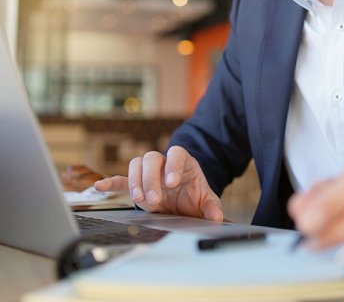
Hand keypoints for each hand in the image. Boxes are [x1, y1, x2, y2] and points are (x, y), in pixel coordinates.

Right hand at [94, 145, 222, 221]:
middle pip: (152, 158)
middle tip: (154, 200)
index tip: (172, 182)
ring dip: (135, 181)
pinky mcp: (136, 183)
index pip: (176, 153)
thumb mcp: (205, 199)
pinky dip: (111, 182)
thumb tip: (216, 216)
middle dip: (151, 179)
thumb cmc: (193, 193)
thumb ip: (210, 206)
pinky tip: (100, 187)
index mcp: (182, 161)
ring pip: (137, 164)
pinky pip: (121, 179)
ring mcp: (148, 172)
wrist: (183, 194)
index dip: (173, 165)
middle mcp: (163, 163)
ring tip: (139, 200)